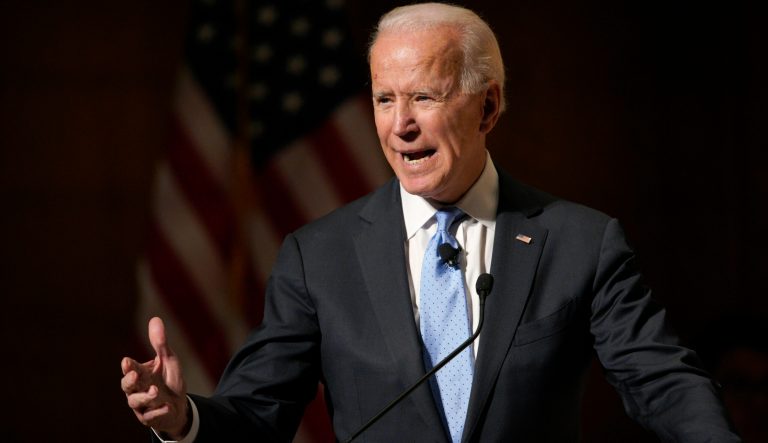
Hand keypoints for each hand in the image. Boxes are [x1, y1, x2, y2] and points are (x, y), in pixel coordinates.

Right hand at [121, 317, 189, 438]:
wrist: (178, 406)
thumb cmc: (169, 380)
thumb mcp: (168, 360)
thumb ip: (160, 343)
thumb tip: (155, 318)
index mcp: (140, 374)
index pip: (131, 369)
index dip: (129, 366)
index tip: (127, 361)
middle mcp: (137, 389)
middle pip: (127, 386)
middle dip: (130, 380)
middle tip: (135, 375)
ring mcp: (142, 405)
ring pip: (135, 402)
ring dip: (145, 396)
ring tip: (156, 391)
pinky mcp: (150, 417)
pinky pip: (151, 416)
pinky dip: (158, 411)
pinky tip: (167, 406)